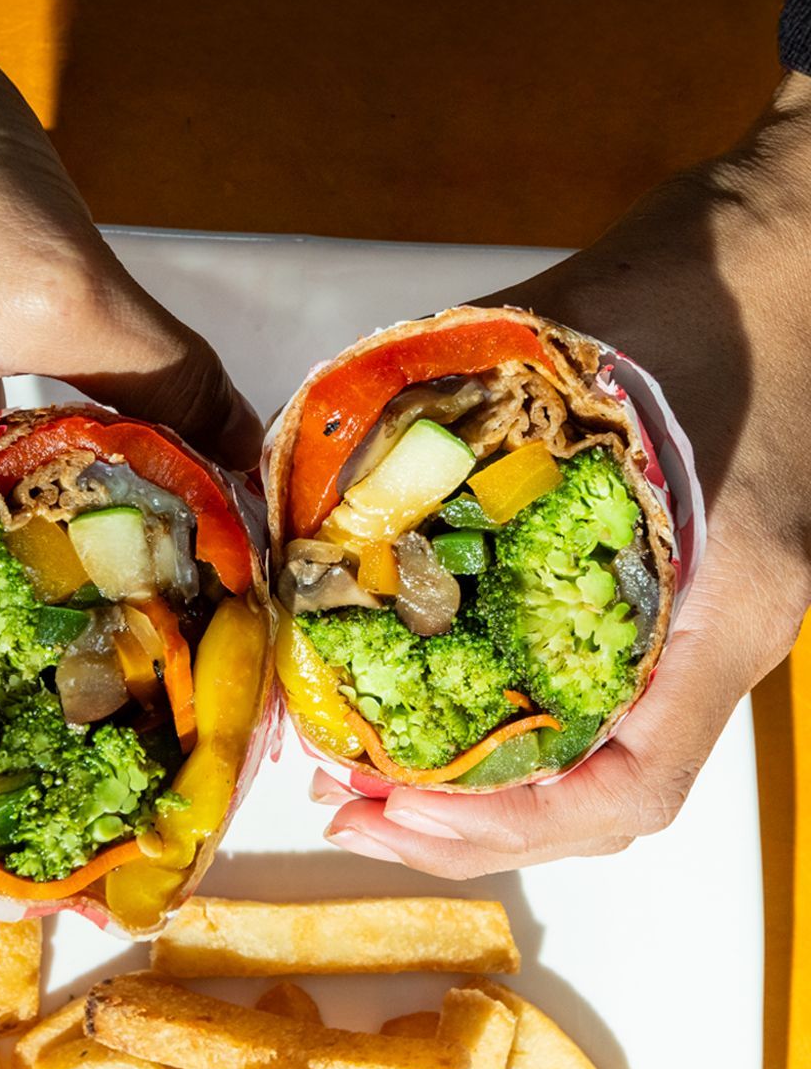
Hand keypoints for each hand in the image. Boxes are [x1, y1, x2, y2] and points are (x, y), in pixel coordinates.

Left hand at [326, 72, 810, 876]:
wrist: (792, 240)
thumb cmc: (701, 284)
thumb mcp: (560, 344)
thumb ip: (443, 425)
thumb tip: (306, 496)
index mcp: (724, 603)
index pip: (629, 784)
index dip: (502, 825)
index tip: (390, 810)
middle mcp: (725, 636)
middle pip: (609, 802)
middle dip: (475, 829)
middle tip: (356, 810)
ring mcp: (710, 620)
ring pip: (610, 763)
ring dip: (495, 793)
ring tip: (382, 783)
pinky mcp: (683, 591)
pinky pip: (611, 704)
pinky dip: (525, 732)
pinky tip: (446, 708)